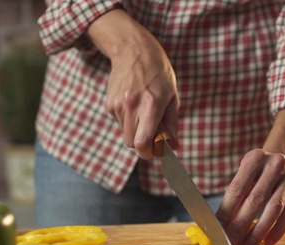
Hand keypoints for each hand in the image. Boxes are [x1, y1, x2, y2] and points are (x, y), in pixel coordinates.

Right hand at [87, 10, 178, 158]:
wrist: (133, 50)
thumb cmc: (158, 73)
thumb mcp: (172, 96)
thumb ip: (172, 123)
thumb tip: (175, 146)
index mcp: (150, 104)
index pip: (142, 142)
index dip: (148, 153)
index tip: (155, 151)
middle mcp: (131, 106)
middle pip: (131, 143)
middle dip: (142, 144)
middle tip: (153, 136)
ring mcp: (118, 105)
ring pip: (125, 134)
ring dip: (135, 131)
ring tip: (144, 113)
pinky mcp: (109, 104)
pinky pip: (119, 123)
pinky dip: (128, 121)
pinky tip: (134, 104)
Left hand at [216, 109, 284, 244]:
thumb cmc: (260, 171)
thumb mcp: (246, 174)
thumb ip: (236, 196)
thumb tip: (221, 224)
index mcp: (255, 158)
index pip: (237, 189)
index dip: (226, 211)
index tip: (218, 229)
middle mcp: (275, 164)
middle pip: (255, 199)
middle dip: (241, 223)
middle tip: (231, 241)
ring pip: (274, 208)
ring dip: (260, 230)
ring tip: (249, 244)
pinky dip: (278, 230)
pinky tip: (268, 241)